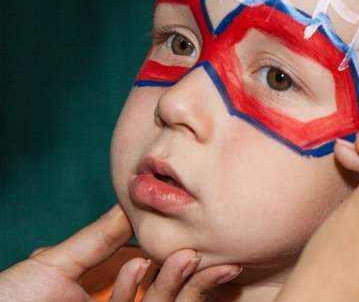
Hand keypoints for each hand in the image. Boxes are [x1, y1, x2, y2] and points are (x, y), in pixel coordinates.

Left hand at [0, 205, 240, 301]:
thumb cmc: (9, 299)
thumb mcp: (56, 263)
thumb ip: (100, 236)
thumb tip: (135, 200)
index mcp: (109, 291)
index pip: (154, 273)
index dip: (178, 254)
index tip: (196, 231)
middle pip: (168, 295)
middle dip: (192, 275)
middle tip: (207, 251)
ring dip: (179, 284)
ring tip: (188, 256)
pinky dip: (141, 291)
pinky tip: (136, 265)